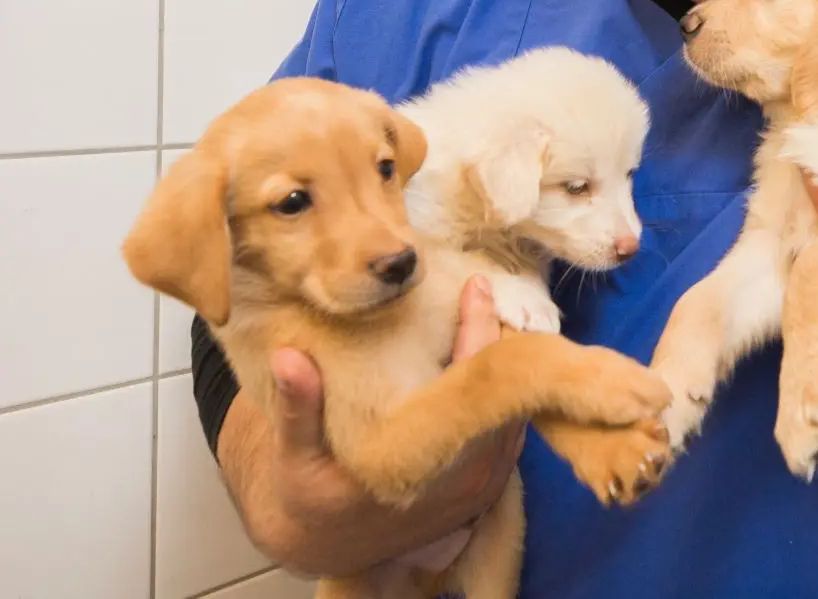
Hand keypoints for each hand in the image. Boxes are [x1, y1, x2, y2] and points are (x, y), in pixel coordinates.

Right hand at [235, 275, 525, 576]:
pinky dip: (506, 390)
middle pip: (507, 394)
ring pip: (516, 410)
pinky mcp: (488, 486)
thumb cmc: (309, 498)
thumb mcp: (293, 459)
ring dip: (507, 364)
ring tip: (491, 309)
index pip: (472, 385)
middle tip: (485, 287)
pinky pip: (511, 426)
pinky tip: (492, 353)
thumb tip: (289, 357)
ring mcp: (485, 484)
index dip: (477, 330)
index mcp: (425, 465)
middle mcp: (468, 476)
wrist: (328, 545)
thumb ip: (297, 409)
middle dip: (500, 337)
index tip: (476, 286)